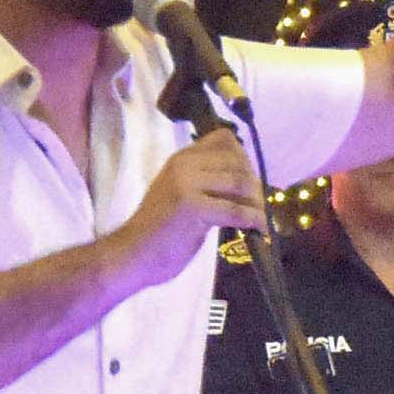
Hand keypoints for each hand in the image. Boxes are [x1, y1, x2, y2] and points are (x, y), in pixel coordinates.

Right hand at [121, 126, 266, 280]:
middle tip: (260, 205)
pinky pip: (236, 210)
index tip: (250, 180)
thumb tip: (245, 180)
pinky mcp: (193, 208)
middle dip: (255, 183)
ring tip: (261, 218)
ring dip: (257, 202)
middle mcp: (183, 165)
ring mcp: (187, 184)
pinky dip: (254, 220)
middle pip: (237, 161)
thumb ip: (205, 181)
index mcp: (181, 159)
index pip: (224, 139)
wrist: (133, 253)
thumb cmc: (160, 230)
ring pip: (240, 182)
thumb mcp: (181, 193)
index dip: (244, 158)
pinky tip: (259, 230)